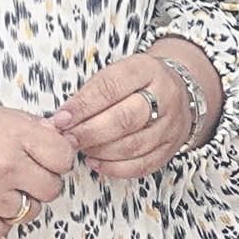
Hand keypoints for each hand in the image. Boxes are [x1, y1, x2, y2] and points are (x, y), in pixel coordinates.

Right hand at [0, 101, 79, 236]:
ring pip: (31, 211)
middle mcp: (7, 166)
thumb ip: (27, 127)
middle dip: (41, 183)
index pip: (63, 158)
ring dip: (19, 202)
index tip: (46, 160)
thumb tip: (58, 139)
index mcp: (15, 134)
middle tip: (21, 175)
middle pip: (52, 189)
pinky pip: (5, 228)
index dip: (57, 160)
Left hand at [51, 40, 225, 184]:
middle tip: (68, 138)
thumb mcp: (119, 72)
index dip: (83, 105)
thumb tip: (61, 118)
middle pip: (125, 119)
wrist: (177, 91)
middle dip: (90, 132)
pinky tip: (97, 162)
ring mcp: (171, 125)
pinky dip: (115, 168)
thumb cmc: (139, 82)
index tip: (61, 118)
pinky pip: (142, 165)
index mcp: (147, 70)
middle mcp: (165, 97)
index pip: (112, 87)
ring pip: (133, 145)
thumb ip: (93, 92)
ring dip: (100, 151)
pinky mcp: (171, 148)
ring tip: (80, 148)